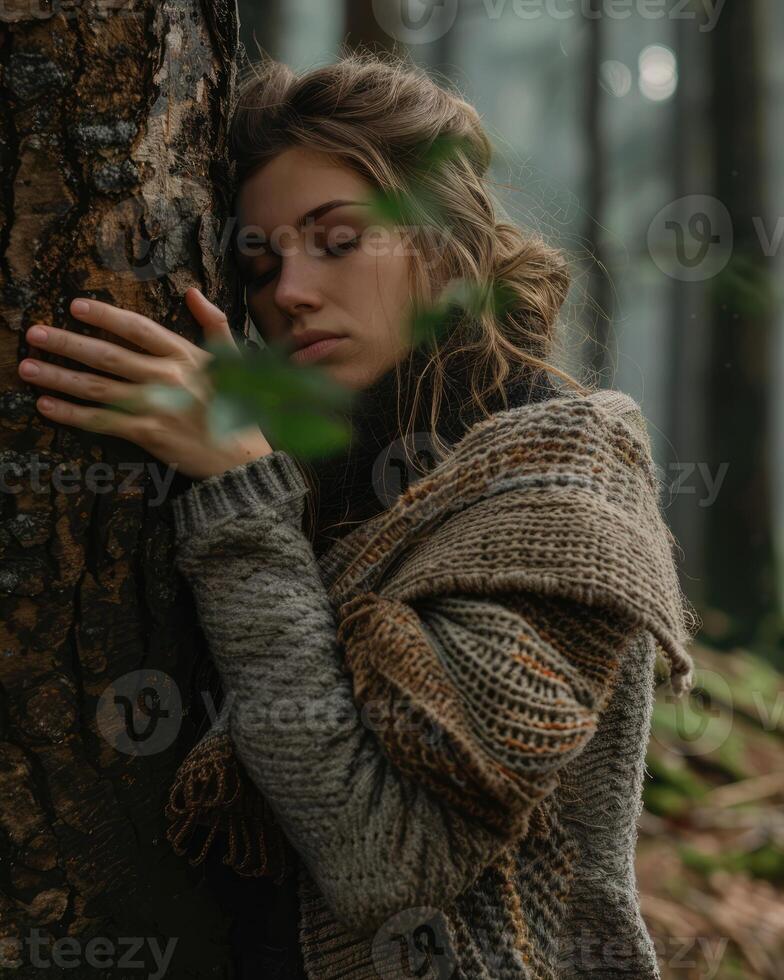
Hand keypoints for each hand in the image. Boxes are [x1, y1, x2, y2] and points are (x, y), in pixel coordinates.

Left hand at [17, 289, 272, 479]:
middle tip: (34, 334)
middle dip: (66, 343)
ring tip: (26, 367)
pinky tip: (46, 405)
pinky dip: (71, 414)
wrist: (243, 457)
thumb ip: (213, 324)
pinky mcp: (148, 435)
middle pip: (106, 355)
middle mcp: (167, 376)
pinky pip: (100, 422)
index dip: (104, 316)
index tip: (74, 306)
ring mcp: (155, 406)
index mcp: (185, 355)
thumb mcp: (232, 361)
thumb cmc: (238, 408)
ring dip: (58, 376)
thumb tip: (191, 292)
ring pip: (96, 387)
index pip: (137, 328)